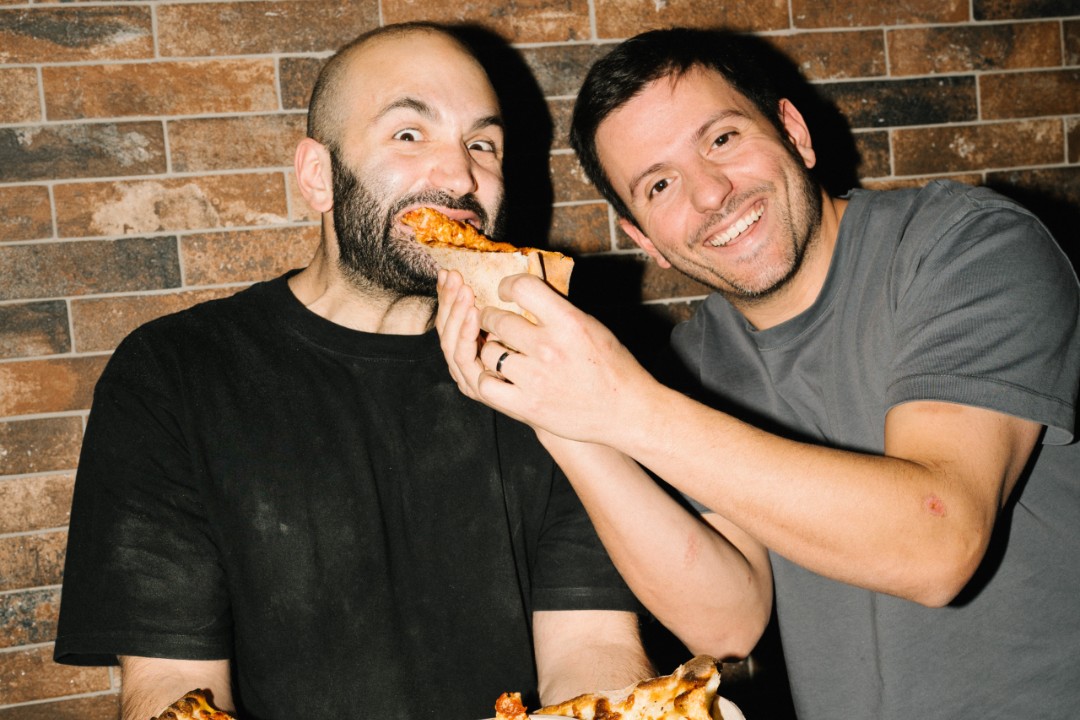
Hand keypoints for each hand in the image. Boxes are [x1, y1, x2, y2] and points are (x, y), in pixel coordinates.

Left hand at [435, 269, 656, 443]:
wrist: (626, 411)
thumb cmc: (612, 367)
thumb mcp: (591, 326)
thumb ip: (558, 311)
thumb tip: (525, 294)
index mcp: (568, 322)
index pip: (523, 287)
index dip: (508, 285)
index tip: (505, 291)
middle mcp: (549, 348)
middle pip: (498, 320)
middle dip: (492, 318)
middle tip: (493, 321)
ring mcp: (535, 379)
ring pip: (489, 352)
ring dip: (490, 348)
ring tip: (499, 350)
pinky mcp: (527, 406)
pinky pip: (486, 385)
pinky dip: (487, 378)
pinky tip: (497, 375)